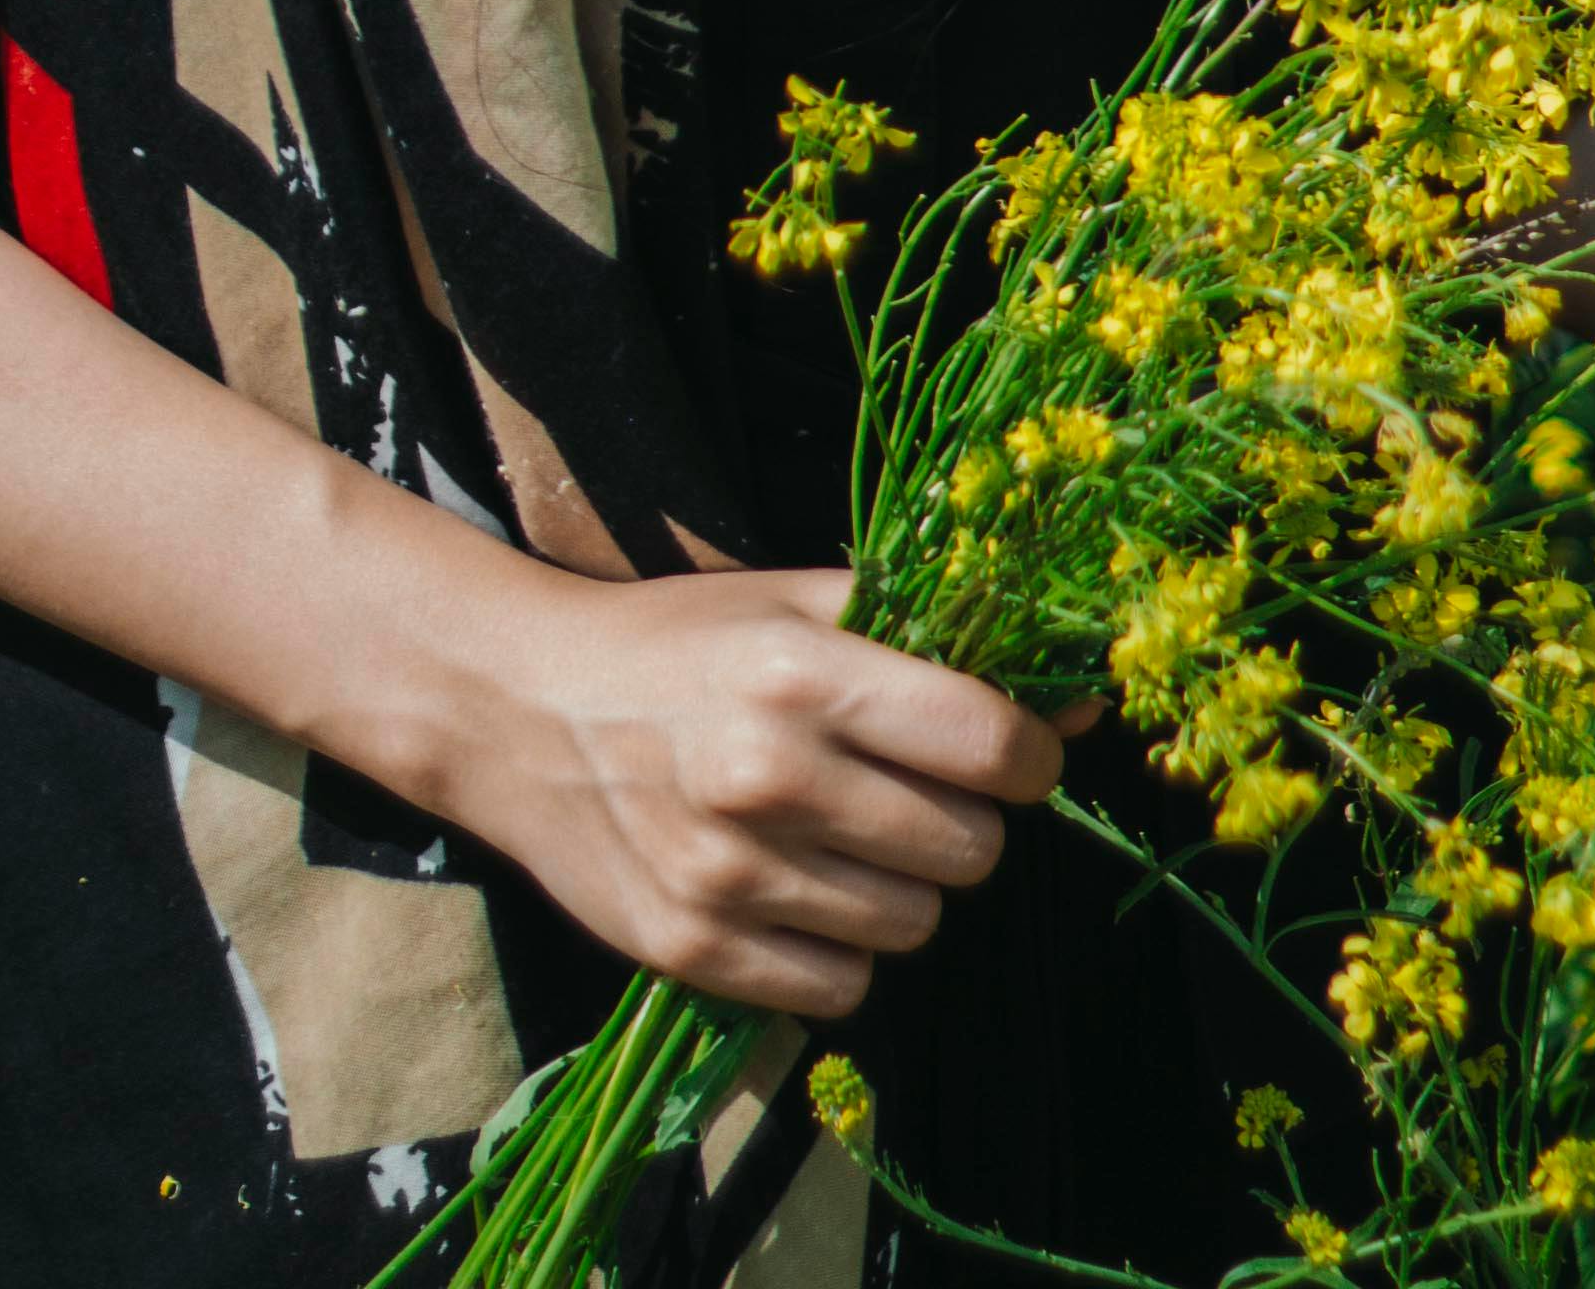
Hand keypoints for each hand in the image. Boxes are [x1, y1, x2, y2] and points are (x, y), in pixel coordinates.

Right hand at [428, 563, 1063, 1016]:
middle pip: (968, 851)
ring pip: (913, 926)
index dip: (1029, 755)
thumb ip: (931, 637)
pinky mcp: (693, 949)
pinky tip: (797, 890)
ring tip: (844, 838)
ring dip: (901, 888)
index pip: (989, 744)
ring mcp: (728, 874)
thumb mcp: (794, 604)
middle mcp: (769, 776)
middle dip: (964, 823)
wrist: (518, 709)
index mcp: (802, 675)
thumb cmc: (677, 643)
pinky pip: (841, 990)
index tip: (1015, 754)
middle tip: (914, 794)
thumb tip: (1076, 700)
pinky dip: (838, 951)